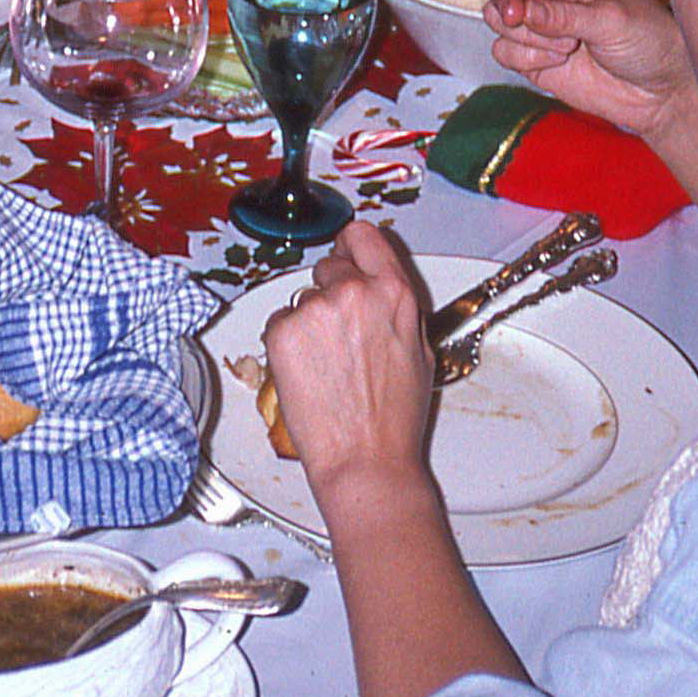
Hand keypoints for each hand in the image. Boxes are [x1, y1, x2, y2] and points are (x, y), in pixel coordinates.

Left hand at [262, 222, 436, 493]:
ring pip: (302, 299)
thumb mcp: (417, 350)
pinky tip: (308, 373)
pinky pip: (279, 322)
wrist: (364, 459)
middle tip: (338, 335)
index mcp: (394, 292)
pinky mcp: (282, 331)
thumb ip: (395, 306)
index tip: (345, 253)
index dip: (351, 246)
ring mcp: (315, 310)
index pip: (363, 236)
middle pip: (329, 266)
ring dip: (309, 322)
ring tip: (327, 365)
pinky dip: (288, 343)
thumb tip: (377, 285)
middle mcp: (354, 292)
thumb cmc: (393, 418)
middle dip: (330, 292)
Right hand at [486, 0, 695, 137]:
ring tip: (567, 45)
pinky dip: (525, 57)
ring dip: (525, 33)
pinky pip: (502, 49)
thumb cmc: (650, 41)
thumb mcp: (613, 20)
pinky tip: (559, 61)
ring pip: (496, 14)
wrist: (658, 92)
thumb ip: (565, 15)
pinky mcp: (530, 53)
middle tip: (518, 17)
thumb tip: (523, 11)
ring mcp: (537, 20)